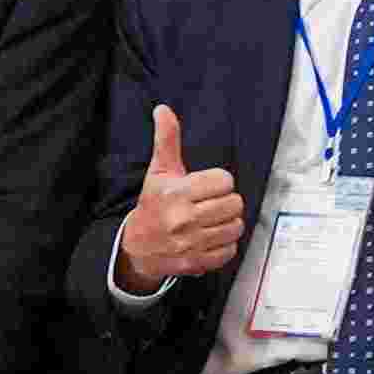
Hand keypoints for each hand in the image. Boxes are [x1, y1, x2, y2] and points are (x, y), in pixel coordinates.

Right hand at [119, 102, 248, 286]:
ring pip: (236, 226)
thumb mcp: (159, 171)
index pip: (225, 181)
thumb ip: (167, 140)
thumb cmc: (153, 204)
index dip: (218, 182)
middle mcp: (183, 219)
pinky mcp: (197, 263)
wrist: (137, 247)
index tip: (205, 186)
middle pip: (234, 203)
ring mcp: (190, 244)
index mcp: (175, 193)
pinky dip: (225, 244)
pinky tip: (210, 237)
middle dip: (225, 201)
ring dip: (228, 222)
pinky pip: (230, 250)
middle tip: (210, 203)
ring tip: (212, 219)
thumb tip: (163, 110)